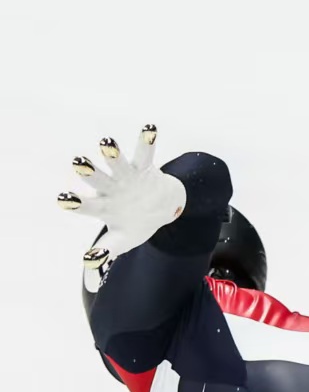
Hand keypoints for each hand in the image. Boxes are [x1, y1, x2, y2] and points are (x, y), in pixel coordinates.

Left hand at [55, 124, 185, 268]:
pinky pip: (146, 152)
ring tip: (106, 142)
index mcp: (103, 206)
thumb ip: (106, 251)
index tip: (63, 199)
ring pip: (118, 162)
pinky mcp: (145, 167)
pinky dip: (147, 140)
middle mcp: (111, 187)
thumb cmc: (136, 222)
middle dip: (89, 171)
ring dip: (112, 152)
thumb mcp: (123, 240)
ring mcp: (127, 176)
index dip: (76, 202)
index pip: (87, 205)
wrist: (162, 207)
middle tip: (77, 162)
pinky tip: (150, 128)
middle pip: (98, 179)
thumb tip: (88, 263)